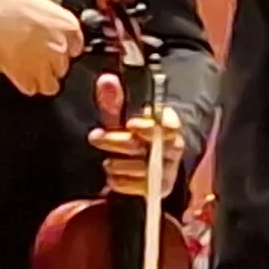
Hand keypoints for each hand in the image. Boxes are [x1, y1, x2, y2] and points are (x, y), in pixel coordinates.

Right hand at [0, 0, 80, 96]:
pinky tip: (18, 74)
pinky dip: (26, 84)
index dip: (62, 47)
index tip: (51, 46)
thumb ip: (50, 21)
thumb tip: (47, 28)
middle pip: (63, 66)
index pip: (76, 47)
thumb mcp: (39, 3)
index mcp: (68, 26)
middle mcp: (61, 47)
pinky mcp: (24, 77)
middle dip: (50, 63)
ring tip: (29, 70)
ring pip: (51, 84)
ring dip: (42, 78)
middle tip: (34, 55)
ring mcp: (44, 65)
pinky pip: (32, 89)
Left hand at [88, 72, 172, 198]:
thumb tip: (106, 81)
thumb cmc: (134, 134)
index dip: (149, 126)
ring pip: (146, 169)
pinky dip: (123, 183)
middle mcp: (173, 146)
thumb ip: (114, 100)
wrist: (146, 161)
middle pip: (151, 146)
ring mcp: (169, 168)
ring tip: (106, 162)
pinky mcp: (161, 187)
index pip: (168, 124)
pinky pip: (143, 187)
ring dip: (120, 165)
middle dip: (119, 142)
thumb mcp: (123, 116)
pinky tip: (112, 177)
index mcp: (169, 123)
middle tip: (95, 137)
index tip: (130, 124)